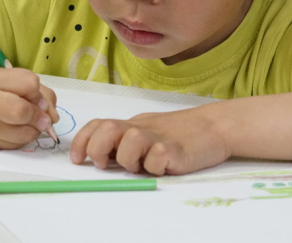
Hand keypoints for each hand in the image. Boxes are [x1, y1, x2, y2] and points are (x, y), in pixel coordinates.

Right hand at [0, 66, 58, 149]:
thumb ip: (39, 92)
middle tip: (39, 115)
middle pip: (22, 112)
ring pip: (24, 134)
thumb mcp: (11, 77)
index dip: (37, 91)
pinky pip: (16, 145)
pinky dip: (24, 138)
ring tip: (27, 121)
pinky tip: (17, 128)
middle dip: (38, 115)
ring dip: (34, 129)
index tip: (34, 94)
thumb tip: (53, 118)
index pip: (29, 84)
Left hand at [69, 105, 230, 175]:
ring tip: (142, 165)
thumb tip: (97, 156)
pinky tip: (164, 165)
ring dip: (129, 159)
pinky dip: (156, 167)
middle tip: (105, 164)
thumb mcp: (146, 132)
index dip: (82, 141)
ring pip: (129, 143)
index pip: (98, 125)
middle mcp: (140, 129)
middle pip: (107, 129)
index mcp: (131, 125)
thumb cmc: (179, 133)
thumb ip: (124, 142)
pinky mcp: (175, 150)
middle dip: (98, 148)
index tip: (77, 158)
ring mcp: (157, 138)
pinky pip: (157, 158)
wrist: (214, 126)